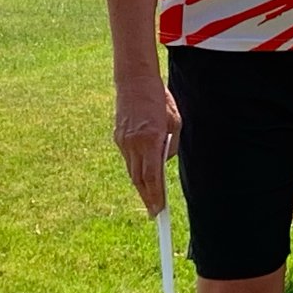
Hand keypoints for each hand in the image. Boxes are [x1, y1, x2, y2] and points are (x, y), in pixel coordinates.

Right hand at [113, 76, 181, 215]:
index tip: (158, 210)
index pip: (152, 176)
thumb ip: (171, 145)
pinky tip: (143, 177)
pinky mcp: (118, 137)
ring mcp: (122, 141)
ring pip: (132, 170)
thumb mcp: (174, 122)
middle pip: (139, 178)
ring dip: (141, 185)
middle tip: (155, 211)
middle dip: (147, 196)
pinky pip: (128, 158)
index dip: (155, 196)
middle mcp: (133, 143)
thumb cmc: (159, 99)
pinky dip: (136, 169)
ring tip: (150, 199)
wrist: (134, 81)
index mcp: (150, 139)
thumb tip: (164, 163)